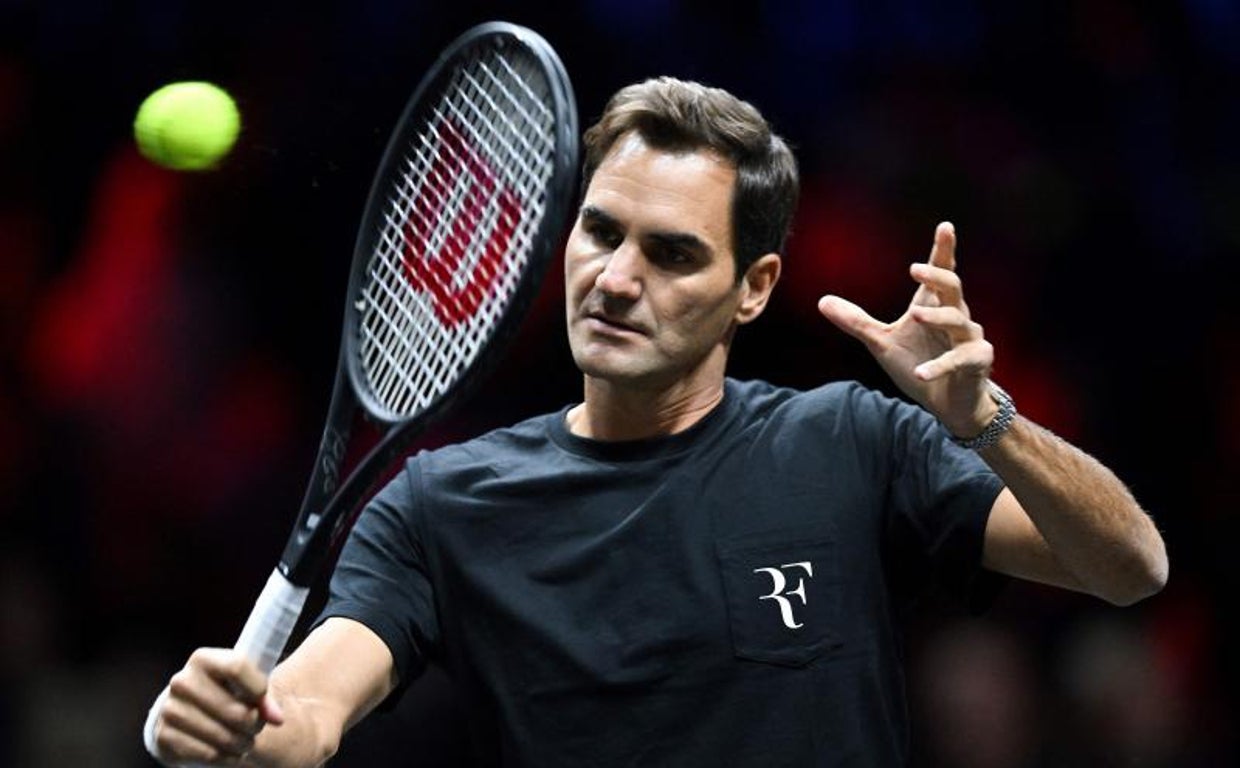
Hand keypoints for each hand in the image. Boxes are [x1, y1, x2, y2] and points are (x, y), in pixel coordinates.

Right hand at [148, 648, 284, 765]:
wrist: (187, 712)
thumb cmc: (224, 693)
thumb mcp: (244, 684)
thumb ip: (263, 695)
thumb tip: (276, 718)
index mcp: (203, 659)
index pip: (238, 667)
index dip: (258, 688)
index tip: (262, 698)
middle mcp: (182, 682)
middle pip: (237, 712)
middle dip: (255, 724)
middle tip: (256, 726)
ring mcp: (170, 710)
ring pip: (225, 737)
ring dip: (243, 743)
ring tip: (245, 740)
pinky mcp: (164, 737)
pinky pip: (210, 754)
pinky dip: (227, 757)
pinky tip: (230, 751)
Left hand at [817, 221, 997, 436]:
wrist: (947, 403)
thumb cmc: (919, 363)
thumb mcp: (882, 342)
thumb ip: (856, 321)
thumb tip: (821, 300)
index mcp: (934, 305)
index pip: (941, 273)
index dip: (943, 250)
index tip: (945, 226)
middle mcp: (956, 316)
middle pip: (952, 288)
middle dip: (936, 276)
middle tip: (914, 269)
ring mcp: (969, 339)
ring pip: (957, 320)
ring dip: (936, 317)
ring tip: (914, 314)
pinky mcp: (976, 362)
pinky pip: (958, 361)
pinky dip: (939, 367)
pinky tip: (921, 374)